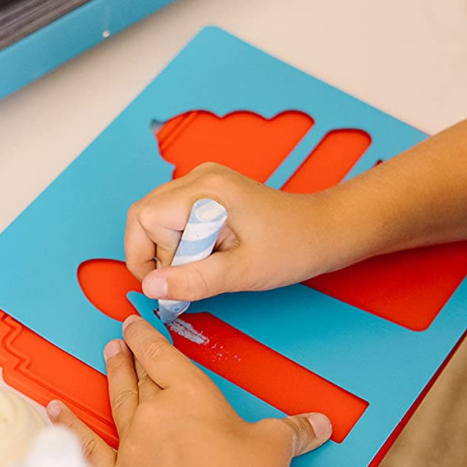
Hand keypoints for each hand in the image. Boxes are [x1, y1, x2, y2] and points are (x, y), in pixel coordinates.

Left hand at [47, 315, 331, 466]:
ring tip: (107, 358)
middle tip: (120, 340)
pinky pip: (86, 449)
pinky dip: (68, 429)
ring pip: (118, 403)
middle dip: (131, 355)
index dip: (147, 336)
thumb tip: (320, 425)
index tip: (136, 322)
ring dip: (113, 378)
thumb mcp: (276, 446)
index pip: (162, 356)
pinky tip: (53, 412)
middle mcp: (156, 413)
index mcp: (191, 395)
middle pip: (140, 376)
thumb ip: (294, 429)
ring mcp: (133, 445)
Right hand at [126, 162, 354, 302]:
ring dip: (168, 249)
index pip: (144, 218)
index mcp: (207, 191)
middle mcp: (200, 178)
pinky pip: (173, 216)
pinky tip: (206, 254)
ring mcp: (203, 182)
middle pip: (143, 214)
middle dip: (155, 253)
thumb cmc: (292, 247)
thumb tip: (151, 288)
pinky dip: (179, 241)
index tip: (174, 282)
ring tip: (203, 264)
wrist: (323, 230)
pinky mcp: (208, 192)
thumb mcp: (241, 272)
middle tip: (187, 276)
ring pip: (154, 216)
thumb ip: (194, 280)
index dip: (150, 256)